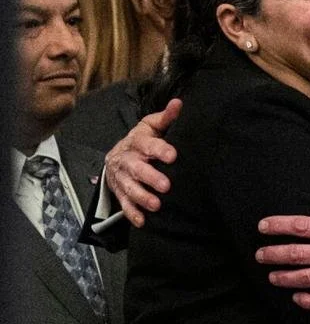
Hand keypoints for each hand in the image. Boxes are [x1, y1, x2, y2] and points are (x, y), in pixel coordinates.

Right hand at [105, 97, 180, 226]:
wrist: (116, 156)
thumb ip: (166, 118)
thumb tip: (179, 103)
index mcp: (137, 143)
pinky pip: (124, 204)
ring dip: (142, 197)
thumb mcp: (151, 127)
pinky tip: (142, 221)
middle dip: (150, 177)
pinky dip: (131, 213)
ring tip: (156, 205)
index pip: (148, 145)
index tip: (173, 155)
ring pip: (129, 188)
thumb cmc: (141, 141)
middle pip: (136, 169)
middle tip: (166, 185)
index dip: (159, 149)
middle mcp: (127, 160)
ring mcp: (121, 178)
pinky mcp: (119, 192)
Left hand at [255, 173, 309, 308]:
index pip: (302, 226)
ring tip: (272, 277)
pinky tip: (297, 297)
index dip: (278, 226)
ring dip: (284, 278)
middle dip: (273, 254)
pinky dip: (307, 301)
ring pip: (306, 278)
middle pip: (297, 254)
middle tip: (259, 255)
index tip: (262, 226)